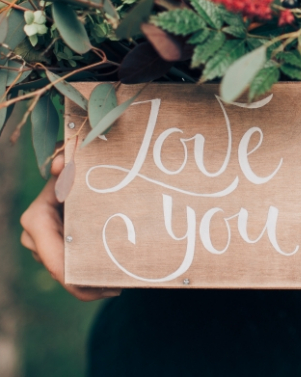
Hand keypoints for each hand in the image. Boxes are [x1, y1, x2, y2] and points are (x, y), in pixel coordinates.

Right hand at [20, 149, 121, 301]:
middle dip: (86, 284)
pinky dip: (86, 276)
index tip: (107, 286)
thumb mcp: (75, 162)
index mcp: (37, 219)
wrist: (73, 170)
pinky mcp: (52, 247)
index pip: (54, 260)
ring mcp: (41, 244)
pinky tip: (108, 281)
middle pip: (60, 271)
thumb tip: (61, 164)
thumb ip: (69, 162)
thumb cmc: (77, 165)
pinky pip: (66, 268)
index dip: (77, 279)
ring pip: (64, 271)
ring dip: (89, 280)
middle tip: (118, 287)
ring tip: (117, 284)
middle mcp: (34, 236)